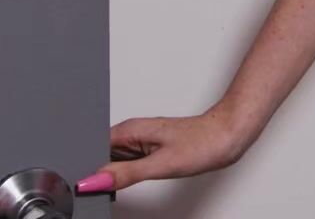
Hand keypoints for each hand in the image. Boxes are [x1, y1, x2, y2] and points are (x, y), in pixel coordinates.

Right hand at [76, 105, 252, 193]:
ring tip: (130, 176)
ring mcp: (142, 141)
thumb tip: (93, 180)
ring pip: (114, 160)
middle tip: (113, 183)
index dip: (85, 166)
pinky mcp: (152, 149)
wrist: (229, 135)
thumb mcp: (160, 164)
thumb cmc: (204, 142)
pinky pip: (129, 163)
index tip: (86, 183)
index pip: (91, 148)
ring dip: (114, 172)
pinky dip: (128, 172)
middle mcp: (133, 132)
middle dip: (99, 171)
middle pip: (100, 155)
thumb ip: (124, 173)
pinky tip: (137, 177)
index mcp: (129, 130)